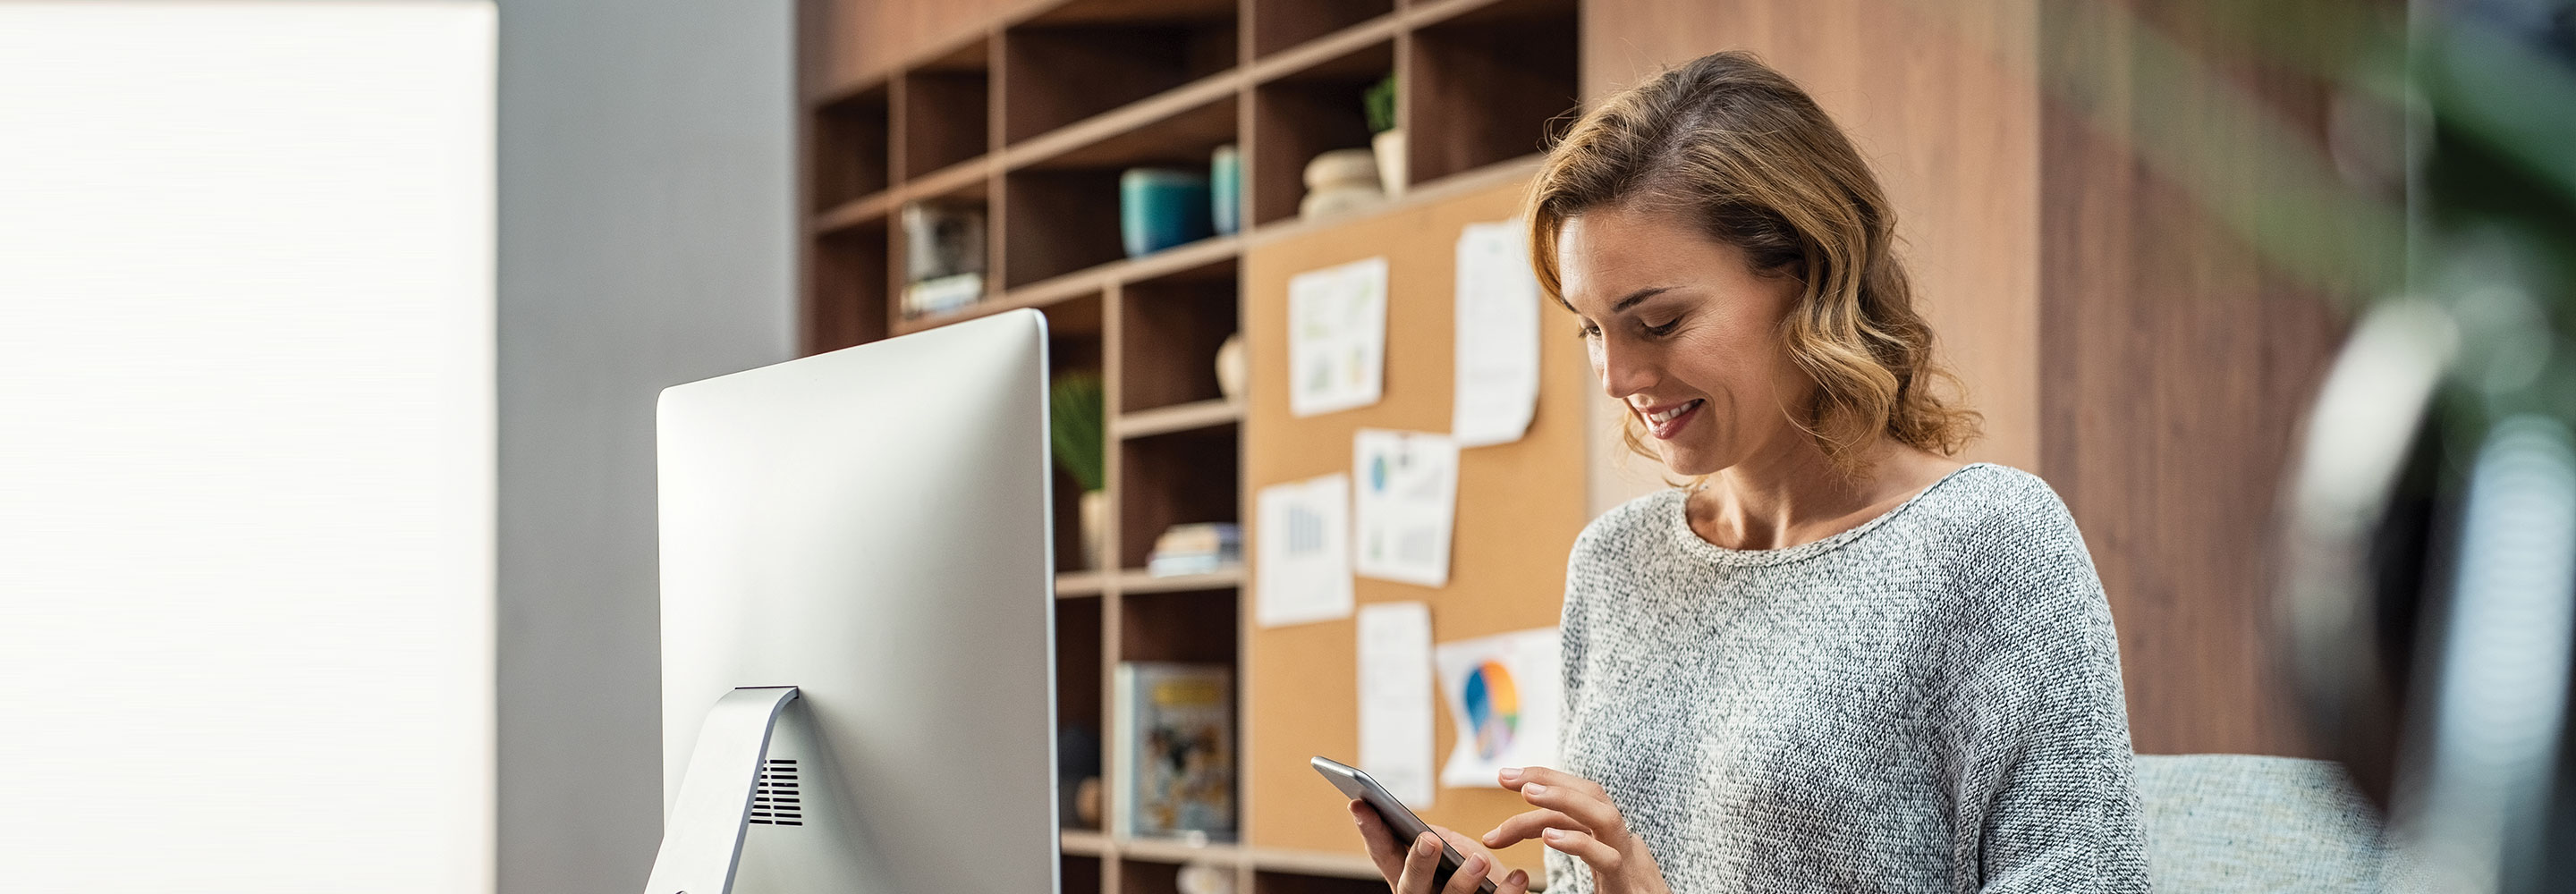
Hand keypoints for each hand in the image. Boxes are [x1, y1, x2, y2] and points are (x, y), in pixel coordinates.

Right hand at [1349, 799, 1532, 893]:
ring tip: (1480, 860)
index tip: (1359, 802)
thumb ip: (1440, 840)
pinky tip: (1518, 875)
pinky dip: (1507, 893)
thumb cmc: (1477, 874)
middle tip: (1428, 840)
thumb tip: (1427, 834)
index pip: (1383, 854)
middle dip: (1417, 863)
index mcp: (1410, 878)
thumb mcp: (1455, 852)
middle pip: (1410, 886)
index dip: (1370, 830)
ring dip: (1462, 881)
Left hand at [1481, 767, 1669, 893]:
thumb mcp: (1598, 864)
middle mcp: (1621, 840)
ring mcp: (1629, 861)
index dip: (1545, 780)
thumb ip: (1575, 842)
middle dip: (1549, 778)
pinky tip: (1550, 838)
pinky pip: (1608, 860)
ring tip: (1529, 792)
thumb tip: (1541, 826)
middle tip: (1506, 776)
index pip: (1579, 796)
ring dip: (1565, 799)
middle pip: (1592, 794)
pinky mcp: (1628, 886)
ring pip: (1605, 817)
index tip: (1507, 776)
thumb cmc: (1624, 893)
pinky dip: (1579, 844)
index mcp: (1611, 834)